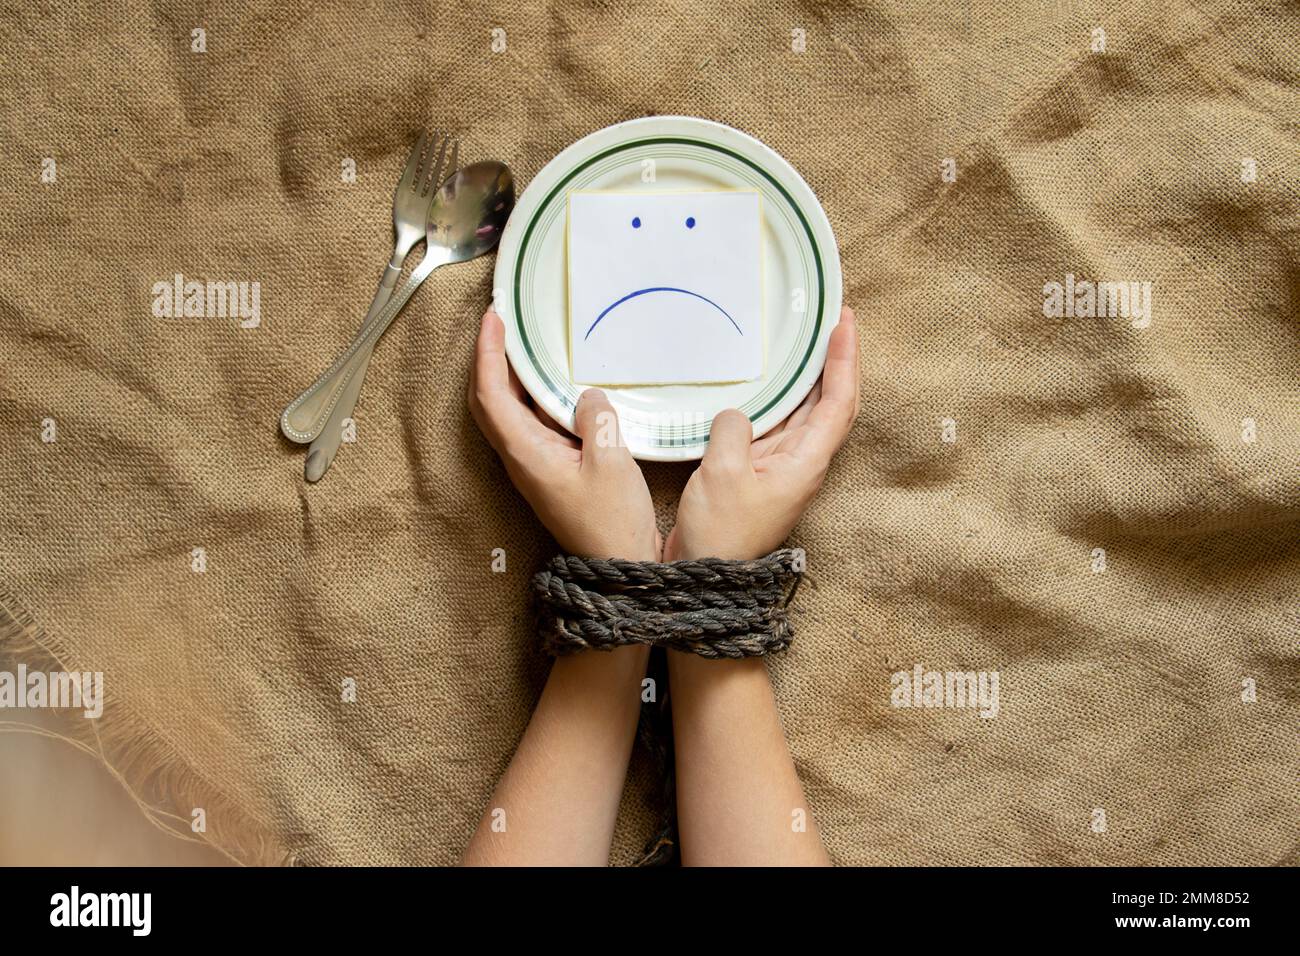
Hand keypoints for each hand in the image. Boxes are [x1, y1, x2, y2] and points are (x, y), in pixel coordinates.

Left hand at [469, 309, 661, 560]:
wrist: (618, 567)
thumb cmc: (612, 522)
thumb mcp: (611, 462)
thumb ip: (595, 419)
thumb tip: (586, 396)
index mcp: (525, 454)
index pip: (490, 395)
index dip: (487, 354)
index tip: (493, 319)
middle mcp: (520, 458)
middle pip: (489, 401)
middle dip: (490, 359)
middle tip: (503, 324)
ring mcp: (533, 465)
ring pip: (509, 412)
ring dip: (512, 376)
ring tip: (527, 343)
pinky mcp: (550, 470)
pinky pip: (532, 424)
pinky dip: (535, 396)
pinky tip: (558, 384)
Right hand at [664, 306, 858, 560]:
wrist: (706, 576)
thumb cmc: (721, 532)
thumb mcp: (723, 472)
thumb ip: (734, 429)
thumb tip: (736, 414)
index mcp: (806, 462)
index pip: (840, 401)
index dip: (845, 360)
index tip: (844, 322)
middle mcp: (803, 462)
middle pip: (832, 402)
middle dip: (836, 359)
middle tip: (831, 319)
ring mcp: (783, 467)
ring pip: (806, 412)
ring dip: (810, 376)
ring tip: (806, 338)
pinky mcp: (760, 472)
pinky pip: (779, 426)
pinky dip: (781, 398)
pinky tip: (767, 381)